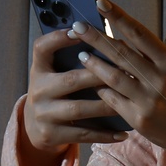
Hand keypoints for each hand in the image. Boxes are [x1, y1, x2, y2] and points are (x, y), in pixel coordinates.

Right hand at [23, 24, 133, 153]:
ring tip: (129, 101)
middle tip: (126, 71)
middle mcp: (37, 90)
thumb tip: (111, 40)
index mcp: (39, 69)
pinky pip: (83, 134)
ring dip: (106, 105)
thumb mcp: (55, 73)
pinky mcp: (50, 135)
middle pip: (70, 80)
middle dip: (99, 75)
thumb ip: (73, 59)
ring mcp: (43, 114)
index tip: (79, 30)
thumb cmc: (56, 91)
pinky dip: (105, 134)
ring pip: (79, 109)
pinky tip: (124, 133)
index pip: (42, 48)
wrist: (35, 127)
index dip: (58, 38)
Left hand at [70, 0, 165, 164]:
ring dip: (94, 64)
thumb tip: (121, 38)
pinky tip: (94, 83)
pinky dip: (101, 90)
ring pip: (112, 76)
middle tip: (77, 26)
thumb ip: (153, 58)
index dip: (118, 16)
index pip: (140, 33)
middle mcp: (160, 79)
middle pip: (121, 52)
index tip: (101, 3)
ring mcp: (148, 100)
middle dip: (96, 37)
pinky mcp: (138, 119)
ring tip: (82, 54)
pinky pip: (112, 100)